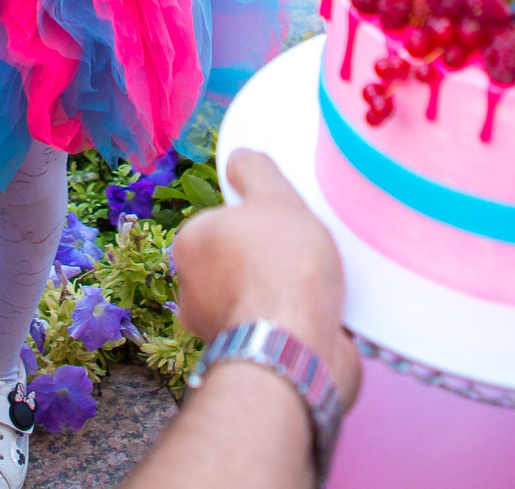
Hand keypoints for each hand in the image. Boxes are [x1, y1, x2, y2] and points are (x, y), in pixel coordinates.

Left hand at [170, 151, 358, 405]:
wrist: (297, 350)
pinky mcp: (253, 357)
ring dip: (290, 290)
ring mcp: (221, 330)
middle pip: (242, 259)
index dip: (258, 219)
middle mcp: (194, 291)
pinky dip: (300, 320)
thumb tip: (239, 156)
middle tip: (305, 252)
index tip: (284, 222)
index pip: (223, 220)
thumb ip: (255, 171)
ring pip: (261, 294)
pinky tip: (325, 313)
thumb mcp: (272, 198)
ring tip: (321, 285)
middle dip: (273, 257)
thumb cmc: (280, 270)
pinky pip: (280, 327)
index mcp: (189, 246)